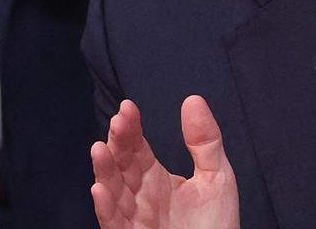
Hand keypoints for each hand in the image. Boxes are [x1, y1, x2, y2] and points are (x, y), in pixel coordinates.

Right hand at [90, 96, 239, 228]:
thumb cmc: (215, 226)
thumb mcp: (217, 177)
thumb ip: (205, 141)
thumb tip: (193, 99)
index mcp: (155, 179)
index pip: (137, 148)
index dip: (131, 128)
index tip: (128, 107)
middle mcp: (139, 197)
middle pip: (121, 166)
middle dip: (118, 143)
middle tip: (118, 121)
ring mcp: (133, 219)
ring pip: (112, 192)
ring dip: (104, 171)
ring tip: (99, 149)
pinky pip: (113, 223)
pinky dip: (105, 208)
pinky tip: (100, 189)